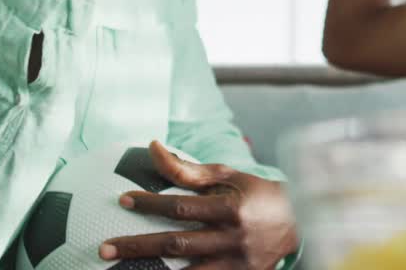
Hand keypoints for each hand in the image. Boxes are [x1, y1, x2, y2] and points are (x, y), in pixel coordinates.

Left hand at [100, 141, 297, 269]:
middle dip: (137, 247)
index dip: (150, 204)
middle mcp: (233, 238)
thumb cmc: (256, 194)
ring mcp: (236, 264)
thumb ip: (190, 169)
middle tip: (105, 248)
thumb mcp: (229, 176)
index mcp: (231, 208)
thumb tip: (153, 148)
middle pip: (177, 244)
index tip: (122, 200)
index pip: (182, 206)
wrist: (300, 223)